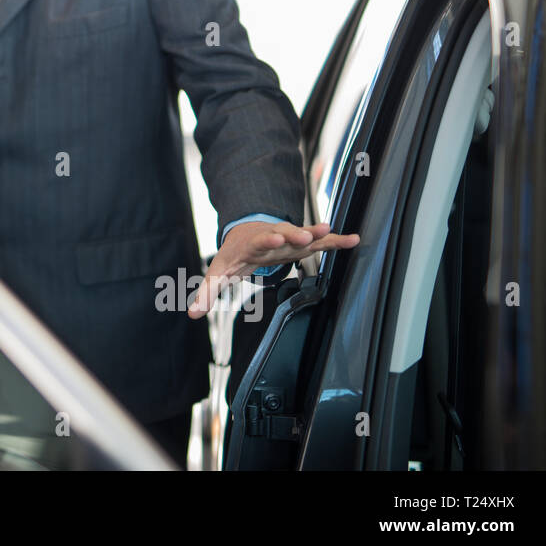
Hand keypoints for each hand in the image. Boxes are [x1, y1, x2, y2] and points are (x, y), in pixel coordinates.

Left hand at [186, 220, 359, 318]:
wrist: (245, 232)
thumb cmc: (233, 255)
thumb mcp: (218, 274)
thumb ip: (207, 293)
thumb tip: (192, 314)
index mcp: (251, 244)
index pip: (259, 241)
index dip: (268, 240)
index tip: (277, 237)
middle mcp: (272, 237)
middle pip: (284, 234)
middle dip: (294, 234)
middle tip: (305, 235)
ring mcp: (289, 238)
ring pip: (304, 234)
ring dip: (317, 233)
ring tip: (330, 230)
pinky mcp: (302, 242)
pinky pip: (321, 241)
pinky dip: (336, 240)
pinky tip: (353, 239)